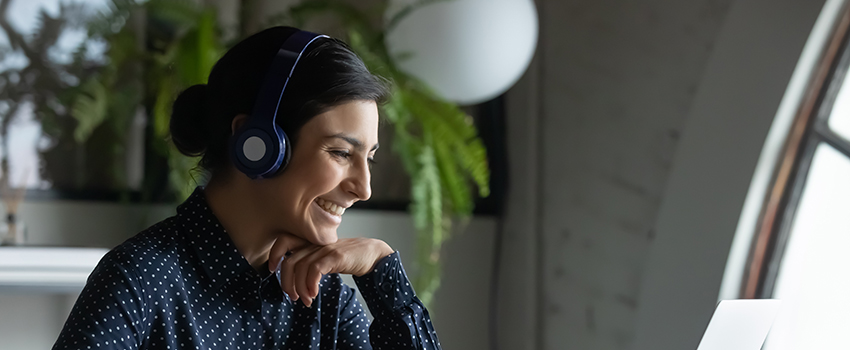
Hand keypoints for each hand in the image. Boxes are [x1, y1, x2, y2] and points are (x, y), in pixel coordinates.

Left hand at [268, 233, 393, 307]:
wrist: (372, 254)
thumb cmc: (348, 258)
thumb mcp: (325, 258)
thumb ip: (310, 263)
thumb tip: (294, 281)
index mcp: (310, 242)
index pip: (284, 241)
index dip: (274, 255)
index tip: (272, 271)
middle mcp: (315, 243)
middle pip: (289, 261)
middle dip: (286, 283)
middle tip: (292, 296)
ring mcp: (325, 249)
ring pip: (300, 268)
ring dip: (300, 289)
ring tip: (306, 300)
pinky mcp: (335, 256)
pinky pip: (315, 270)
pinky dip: (310, 285)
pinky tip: (314, 293)